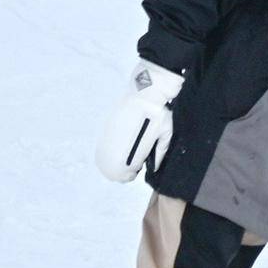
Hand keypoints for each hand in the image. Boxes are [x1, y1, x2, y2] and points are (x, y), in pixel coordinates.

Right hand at [96, 62, 185, 182]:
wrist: (145, 93)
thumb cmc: (159, 113)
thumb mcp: (166, 134)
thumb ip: (160, 152)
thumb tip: (154, 167)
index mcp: (134, 149)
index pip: (125, 174)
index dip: (130, 174)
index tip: (136, 169)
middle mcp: (119, 145)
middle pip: (112, 171)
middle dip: (121, 171)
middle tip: (131, 164)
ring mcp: (109, 137)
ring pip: (104, 161)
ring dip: (113, 162)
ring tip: (125, 155)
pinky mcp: (106, 129)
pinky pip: (101, 149)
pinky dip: (108, 152)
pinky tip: (119, 148)